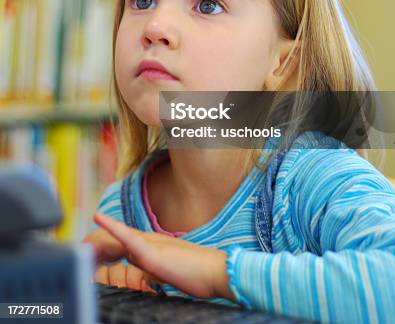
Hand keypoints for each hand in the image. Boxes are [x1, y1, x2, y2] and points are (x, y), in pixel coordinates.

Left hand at [93, 212, 236, 301]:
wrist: (216, 271)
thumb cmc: (198, 275)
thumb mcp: (169, 272)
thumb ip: (154, 268)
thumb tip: (145, 271)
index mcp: (152, 245)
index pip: (121, 241)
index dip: (103, 242)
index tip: (88, 249)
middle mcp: (149, 239)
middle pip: (114, 237)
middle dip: (95, 240)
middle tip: (78, 246)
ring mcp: (150, 244)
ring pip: (116, 236)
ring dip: (96, 236)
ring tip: (80, 237)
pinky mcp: (152, 252)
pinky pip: (127, 237)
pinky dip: (112, 226)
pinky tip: (99, 218)